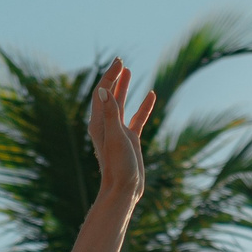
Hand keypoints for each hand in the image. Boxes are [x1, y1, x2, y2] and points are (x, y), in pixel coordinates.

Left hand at [89, 58, 154, 204]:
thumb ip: (111, 114)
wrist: (123, 191)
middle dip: (114, 77)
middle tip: (121, 61)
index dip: (110, 76)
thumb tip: (104, 90)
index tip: (120, 62)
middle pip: (108, 95)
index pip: (102, 93)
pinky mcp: (130, 140)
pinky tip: (152, 95)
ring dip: (124, 87)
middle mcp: (106, 125)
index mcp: (99, 123)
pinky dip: (143, 106)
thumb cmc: (118, 166)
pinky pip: (136, 118)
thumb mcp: (116, 137)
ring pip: (120, 104)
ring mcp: (118, 132)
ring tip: (129, 70)